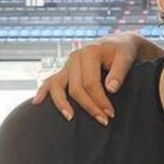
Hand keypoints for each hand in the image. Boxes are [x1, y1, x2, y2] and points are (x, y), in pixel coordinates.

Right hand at [32, 33, 163, 123]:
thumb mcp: (127, 57)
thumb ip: (119, 72)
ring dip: (62, 104)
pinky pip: (50, 81)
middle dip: (89, 106)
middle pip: (76, 87)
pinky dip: (42, 91)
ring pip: (58, 86)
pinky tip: (37, 102)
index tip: (110, 114)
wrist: (119, 43)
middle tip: (103, 120)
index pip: (90, 82)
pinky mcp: (66, 70)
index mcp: (90, 52)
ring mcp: (68, 64)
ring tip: (70, 118)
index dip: (100, 100)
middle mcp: (75, 57)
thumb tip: (111, 89)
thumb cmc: (124, 51)